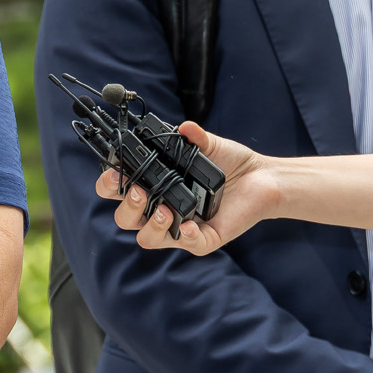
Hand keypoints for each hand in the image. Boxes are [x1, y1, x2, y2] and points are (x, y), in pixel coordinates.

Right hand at [96, 120, 277, 254]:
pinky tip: (191, 224)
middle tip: (137, 191)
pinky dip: (185, 236)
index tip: (114, 172)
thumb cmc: (231, 163)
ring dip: (150, 226)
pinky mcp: (204, 239)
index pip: (119, 191)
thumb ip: (193, 136)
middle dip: (126, 207)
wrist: (263, 178)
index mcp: (155, 186)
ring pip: (148, 238)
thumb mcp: (208, 145)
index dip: (109, 184)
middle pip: (125, 219)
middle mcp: (162, 209)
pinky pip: (187, 244)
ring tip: (164, 209)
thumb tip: (184, 127)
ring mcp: (180, 226)